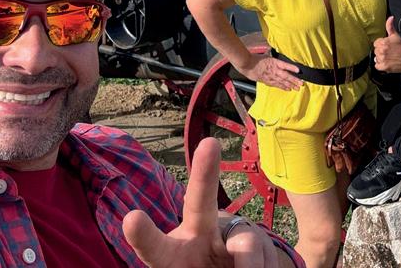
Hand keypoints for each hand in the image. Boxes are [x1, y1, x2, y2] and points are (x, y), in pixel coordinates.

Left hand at [123, 138, 280, 267]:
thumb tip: (246, 265)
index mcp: (175, 253)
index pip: (156, 247)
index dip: (144, 235)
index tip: (131, 218)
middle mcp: (200, 233)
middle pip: (201, 201)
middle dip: (205, 172)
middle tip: (210, 144)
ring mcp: (232, 232)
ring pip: (247, 244)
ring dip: (250, 265)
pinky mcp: (261, 239)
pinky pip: (268, 256)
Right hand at [239, 54, 301, 90]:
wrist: (247, 65)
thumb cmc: (256, 59)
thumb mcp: (267, 55)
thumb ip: (273, 55)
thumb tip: (276, 52)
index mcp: (274, 62)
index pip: (285, 65)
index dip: (292, 68)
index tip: (299, 70)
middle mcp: (274, 70)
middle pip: (285, 76)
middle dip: (294, 80)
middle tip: (301, 83)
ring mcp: (271, 77)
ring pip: (282, 82)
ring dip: (290, 85)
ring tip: (297, 88)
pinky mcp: (267, 81)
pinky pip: (277, 85)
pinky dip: (283, 87)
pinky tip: (288, 89)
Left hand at [373, 17, 400, 72]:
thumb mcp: (396, 35)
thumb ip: (390, 26)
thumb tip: (390, 17)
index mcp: (383, 42)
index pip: (376, 44)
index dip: (382, 45)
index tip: (388, 47)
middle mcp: (382, 50)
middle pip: (376, 51)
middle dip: (381, 52)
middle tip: (390, 52)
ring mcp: (382, 59)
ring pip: (376, 58)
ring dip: (381, 59)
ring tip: (390, 57)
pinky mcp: (384, 66)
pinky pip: (377, 66)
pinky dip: (381, 66)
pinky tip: (388, 63)